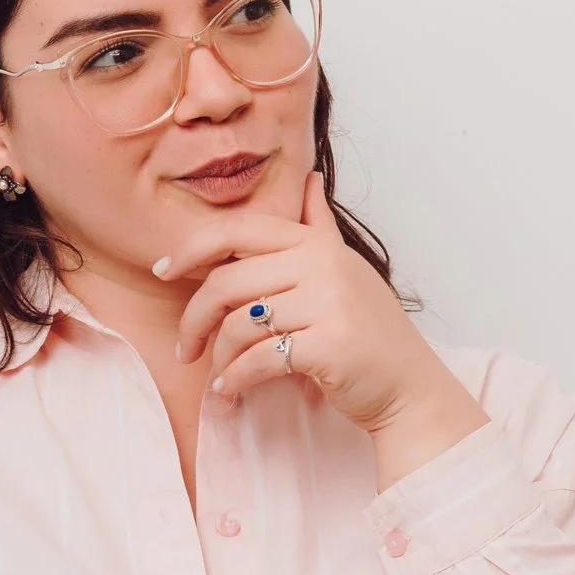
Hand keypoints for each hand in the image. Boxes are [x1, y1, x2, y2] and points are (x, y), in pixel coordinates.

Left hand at [164, 169, 486, 449]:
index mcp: (316, 245)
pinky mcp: (328, 346)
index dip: (191, 248)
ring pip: (238, 324)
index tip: (164, 270)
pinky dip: (235, 381)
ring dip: (217, 359)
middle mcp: (322, 266)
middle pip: (226, 282)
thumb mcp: (347, 270)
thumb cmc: (372, 334)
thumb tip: (311, 181)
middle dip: (194, 319)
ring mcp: (328, 304)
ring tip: (217, 377)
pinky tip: (231, 393)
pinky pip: (258, 360)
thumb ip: (320, 228)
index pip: (237, 230)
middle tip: (185, 348)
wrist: (409, 387)